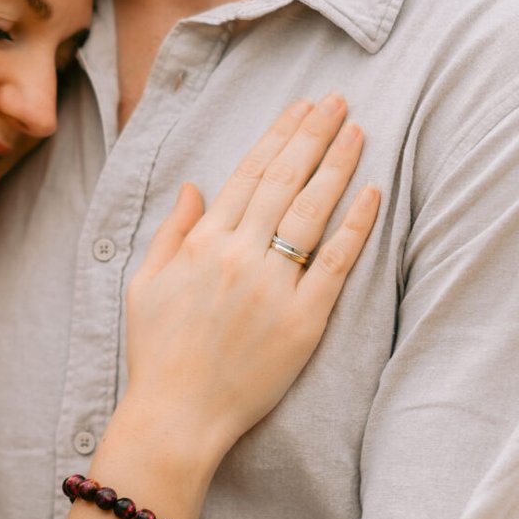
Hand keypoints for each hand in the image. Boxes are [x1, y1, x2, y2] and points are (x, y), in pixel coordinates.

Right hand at [124, 93, 378, 459]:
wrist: (176, 417)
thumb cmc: (157, 355)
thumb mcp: (145, 284)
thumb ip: (172, 231)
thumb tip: (193, 186)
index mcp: (202, 243)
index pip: (249, 173)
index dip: (279, 135)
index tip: (302, 108)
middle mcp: (239, 256)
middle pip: (285, 180)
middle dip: (314, 134)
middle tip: (339, 101)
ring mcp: (274, 287)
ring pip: (312, 211)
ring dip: (338, 164)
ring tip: (359, 130)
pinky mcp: (303, 321)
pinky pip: (336, 263)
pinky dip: (356, 225)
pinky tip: (373, 192)